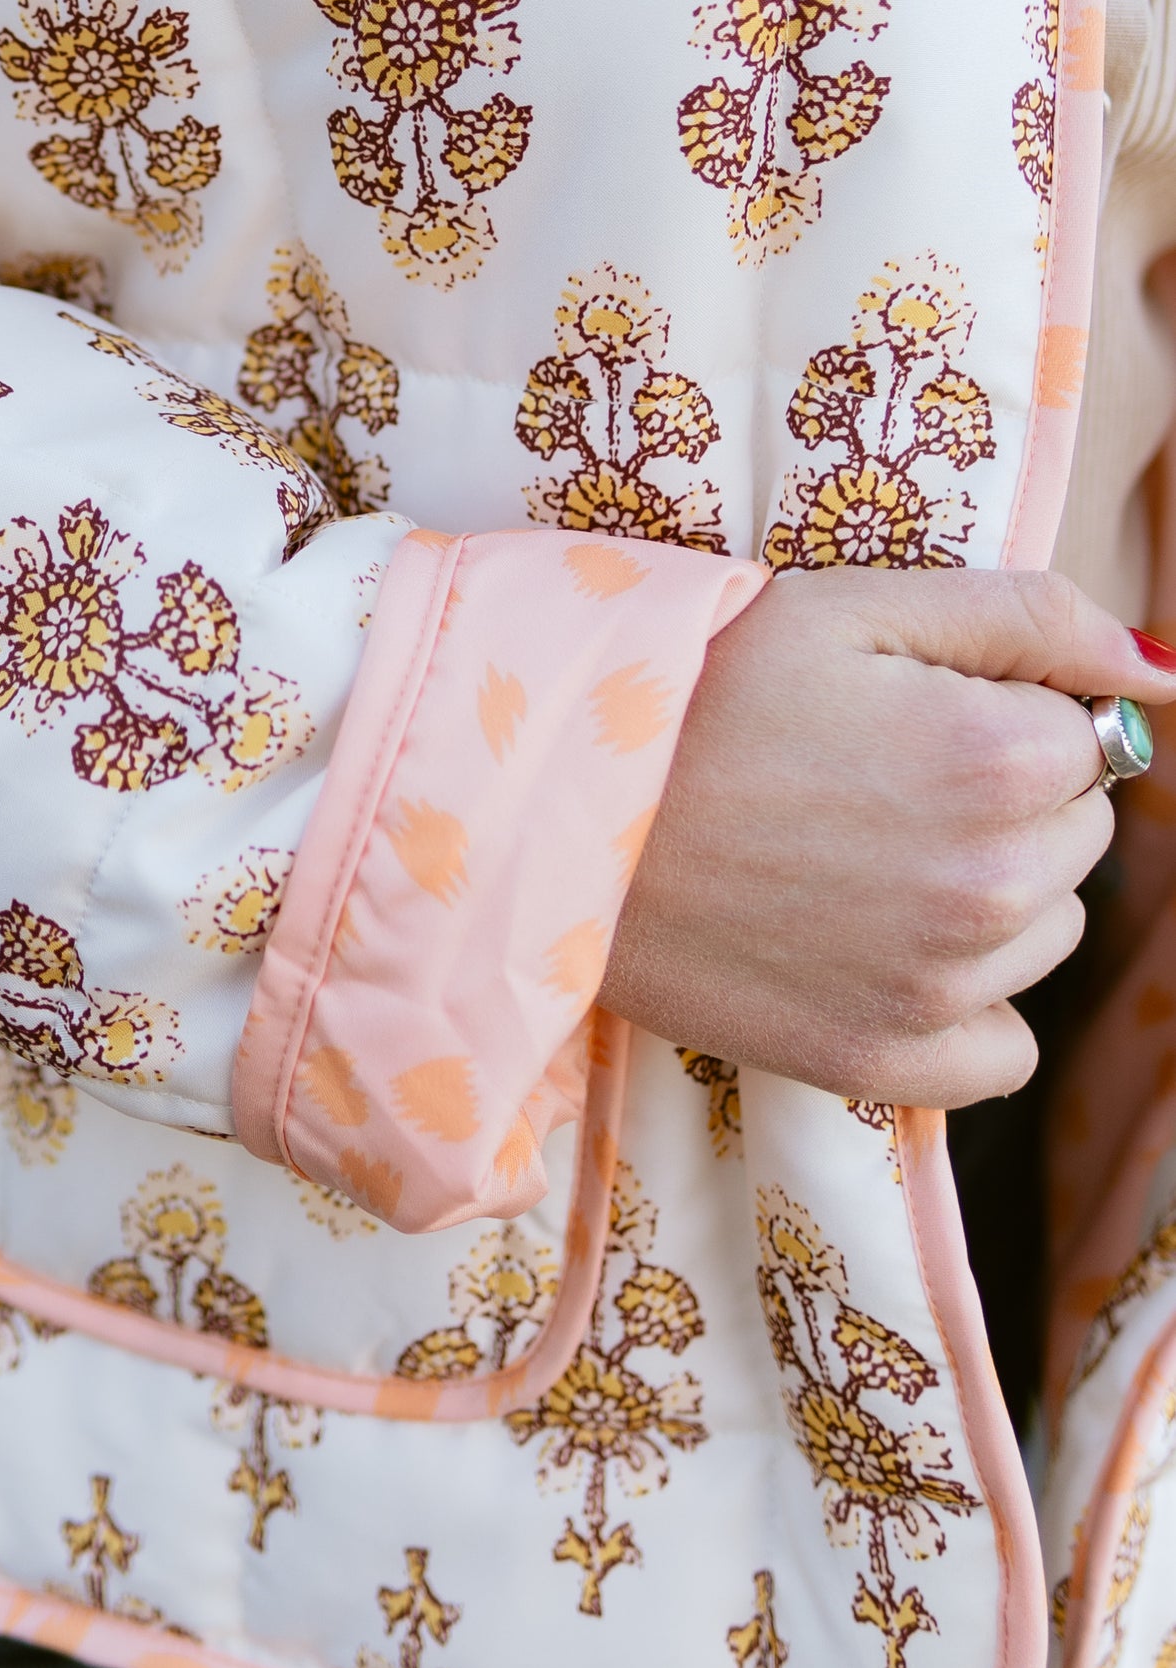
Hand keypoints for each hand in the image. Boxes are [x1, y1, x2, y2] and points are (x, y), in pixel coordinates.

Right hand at [600, 568, 1175, 1107]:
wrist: (554, 809)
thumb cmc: (696, 686)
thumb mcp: (854, 604)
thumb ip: (1029, 617)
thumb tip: (1162, 670)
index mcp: (1002, 758)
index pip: (1082, 736)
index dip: (994, 709)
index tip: (894, 708)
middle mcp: (996, 886)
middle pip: (1073, 835)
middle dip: (1002, 797)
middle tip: (864, 774)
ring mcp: (944, 989)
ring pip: (1042, 931)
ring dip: (984, 892)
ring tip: (851, 849)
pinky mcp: (884, 1063)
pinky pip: (1001, 1047)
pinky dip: (961, 1003)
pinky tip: (873, 944)